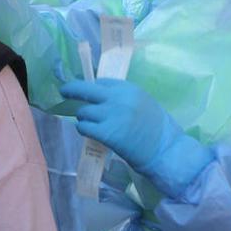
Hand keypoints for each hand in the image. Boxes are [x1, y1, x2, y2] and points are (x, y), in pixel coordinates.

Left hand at [59, 78, 213, 199]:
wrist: (165, 149)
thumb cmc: (158, 129)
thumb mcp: (144, 103)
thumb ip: (124, 98)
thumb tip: (102, 98)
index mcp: (129, 89)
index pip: (102, 81)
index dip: (94, 88)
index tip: (89, 92)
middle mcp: (118, 98)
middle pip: (85, 89)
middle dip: (72, 89)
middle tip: (65, 92)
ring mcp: (110, 115)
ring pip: (83, 111)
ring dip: (83, 117)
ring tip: (89, 124)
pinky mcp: (105, 133)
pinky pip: (83, 127)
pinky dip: (83, 129)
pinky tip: (88, 132)